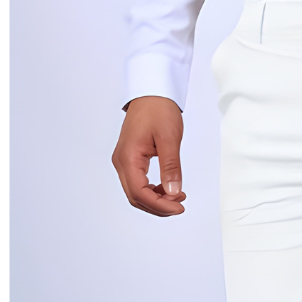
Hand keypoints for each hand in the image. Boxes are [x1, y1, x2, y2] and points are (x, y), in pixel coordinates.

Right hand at [112, 96, 186, 215]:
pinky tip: (169, 189)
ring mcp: (124, 161)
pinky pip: (139, 184)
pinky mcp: (130, 160)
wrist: (151, 93)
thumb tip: (173, 191)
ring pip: (136, 193)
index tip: (179, 207)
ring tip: (178, 197)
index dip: (160, 205)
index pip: (140, 193)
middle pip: (136, 197)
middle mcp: (121, 162)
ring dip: (156, 201)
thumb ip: (171, 167)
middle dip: (159, 206)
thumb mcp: (169, 139)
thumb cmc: (158, 110)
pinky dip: (153, 192)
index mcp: (128, 157)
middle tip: (180, 205)